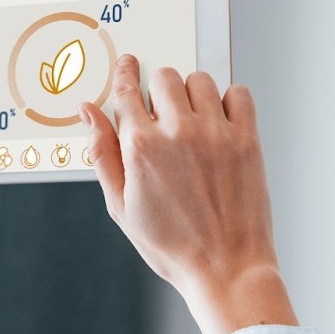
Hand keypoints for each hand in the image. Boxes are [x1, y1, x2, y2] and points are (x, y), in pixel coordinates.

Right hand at [82, 55, 297, 333]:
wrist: (226, 269)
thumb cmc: (173, 246)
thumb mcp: (121, 206)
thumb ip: (102, 153)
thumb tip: (87, 113)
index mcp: (141, 148)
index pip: (126, 89)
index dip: (124, 72)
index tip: (128, 65)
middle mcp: (178, 133)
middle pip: (163, 77)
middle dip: (158, 89)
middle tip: (162, 110)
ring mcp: (215, 134)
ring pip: (199, 80)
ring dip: (192, 93)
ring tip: (193, 119)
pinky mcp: (247, 140)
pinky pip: (238, 93)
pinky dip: (229, 100)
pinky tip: (220, 122)